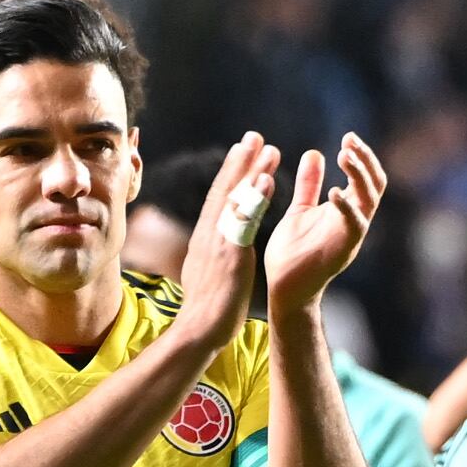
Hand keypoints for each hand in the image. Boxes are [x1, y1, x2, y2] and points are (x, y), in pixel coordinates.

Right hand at [176, 132, 283, 347]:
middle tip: (254, 136)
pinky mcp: (230, 253)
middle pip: (225, 190)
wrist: (199, 330)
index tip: (241, 153)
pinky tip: (267, 179)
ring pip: (236, 199)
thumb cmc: (206, 309)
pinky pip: (245, 219)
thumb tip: (210, 250)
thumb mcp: (205, 274)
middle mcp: (209, 234)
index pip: (218, 199)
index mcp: (205, 239)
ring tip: (267, 148)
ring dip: (252, 171)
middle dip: (240, 161)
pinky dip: (255, 197)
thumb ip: (211, 256)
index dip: (230, 174)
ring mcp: (218, 242)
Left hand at [264, 133, 384, 316]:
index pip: (366, 177)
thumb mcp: (301, 210)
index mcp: (347, 210)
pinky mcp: (343, 250)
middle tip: (349, 141)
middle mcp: (355, 220)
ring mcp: (352, 235)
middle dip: (365, 160)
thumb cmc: (293, 252)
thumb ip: (309, 184)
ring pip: (368, 200)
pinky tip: (334, 192)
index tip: (348, 136)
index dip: (362, 156)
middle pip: (374, 184)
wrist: (284, 287)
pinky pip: (354, 225)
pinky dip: (347, 208)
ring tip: (344, 156)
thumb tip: (314, 153)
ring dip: (358, 176)